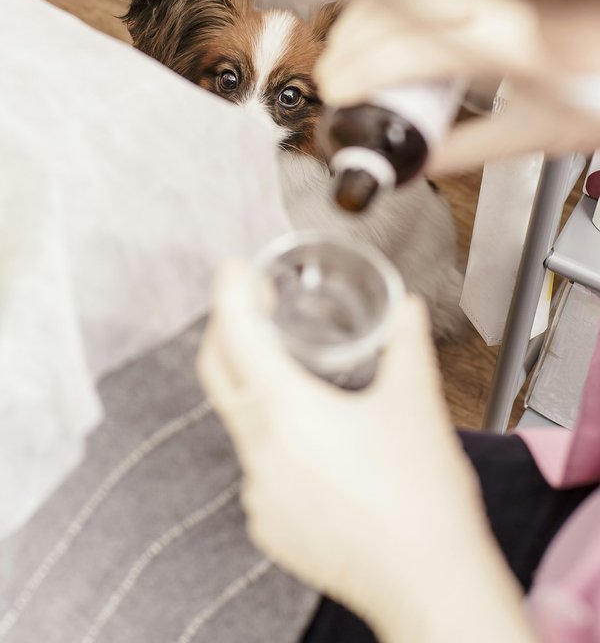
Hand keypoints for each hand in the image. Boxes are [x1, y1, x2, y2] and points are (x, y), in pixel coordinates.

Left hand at [199, 261, 533, 641]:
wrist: (429, 582)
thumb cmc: (422, 497)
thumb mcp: (416, 402)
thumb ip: (407, 343)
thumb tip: (407, 311)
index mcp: (286, 410)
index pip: (237, 335)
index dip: (229, 293)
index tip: (233, 270)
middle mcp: (260, 450)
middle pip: (219, 375)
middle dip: (225, 332)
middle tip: (250, 308)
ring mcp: (259, 493)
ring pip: (242, 424)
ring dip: (258, 391)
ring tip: (299, 379)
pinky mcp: (269, 524)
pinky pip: (258, 468)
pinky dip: (274, 443)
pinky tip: (315, 444)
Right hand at [315, 0, 599, 173]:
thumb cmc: (596, 86)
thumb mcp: (537, 132)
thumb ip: (467, 149)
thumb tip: (415, 161)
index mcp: (509, 44)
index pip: (411, 48)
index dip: (361, 70)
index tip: (337, 93)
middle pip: (394, 2)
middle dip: (350, 41)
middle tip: (336, 77)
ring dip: (366, 9)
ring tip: (354, 47)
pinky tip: (385, 14)